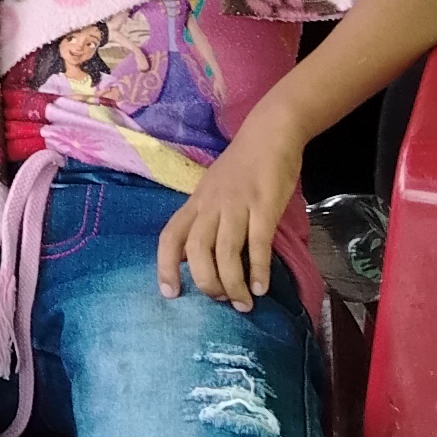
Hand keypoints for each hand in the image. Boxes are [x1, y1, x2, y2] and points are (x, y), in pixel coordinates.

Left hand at [158, 104, 307, 310]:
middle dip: (206, 282)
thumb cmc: (243, 165)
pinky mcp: (264, 205)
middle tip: (220, 300)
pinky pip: (257, 243)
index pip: (170, 236)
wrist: (271, 132)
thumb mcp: (213, 189)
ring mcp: (237, 204)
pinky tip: (262, 287)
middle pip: (196, 250)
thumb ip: (204, 219)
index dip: (165, 266)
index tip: (170, 294)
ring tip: (244, 304)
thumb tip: (195, 256)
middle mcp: (211, 205)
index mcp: (196, 202)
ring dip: (233, 284)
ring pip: (225, 251)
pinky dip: (258, 269)